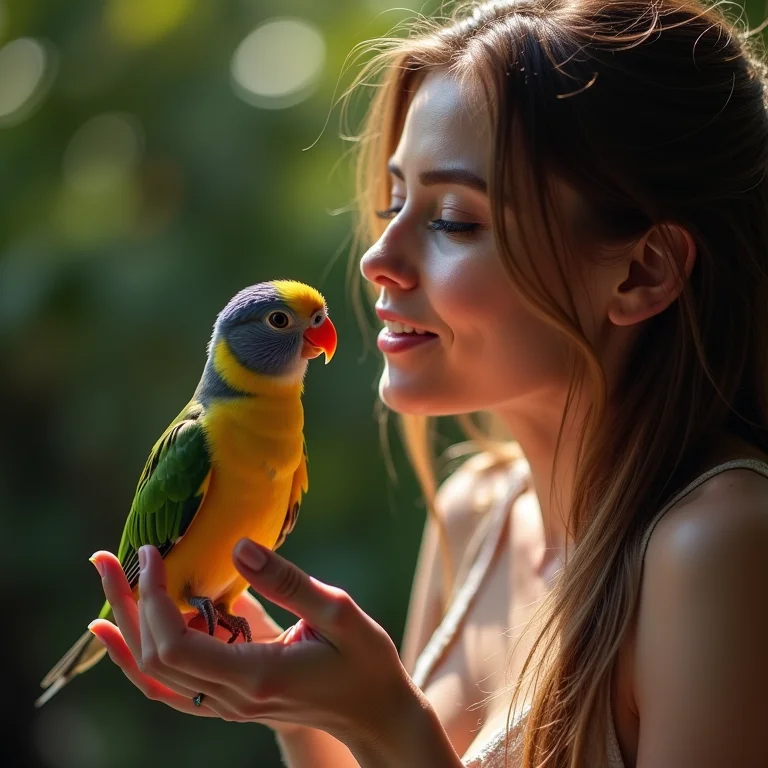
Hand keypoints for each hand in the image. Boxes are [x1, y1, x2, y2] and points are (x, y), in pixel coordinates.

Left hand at [88, 541, 425, 758]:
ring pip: (154, 675)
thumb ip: (287, 581)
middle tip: (107, 556)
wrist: (375, 713)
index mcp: (255, 676)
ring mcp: (227, 705)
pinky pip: (169, 686)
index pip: (176, 645)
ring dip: (125, 628)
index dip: (154, 598)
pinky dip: (138, 659)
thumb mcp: (338, 613)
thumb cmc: (365, 661)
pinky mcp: (229, 700)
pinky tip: (120, 634)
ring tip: (107, 582)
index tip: (155, 552)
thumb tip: (238, 546)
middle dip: (125, 603)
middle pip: (153, 658)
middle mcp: (231, 698)